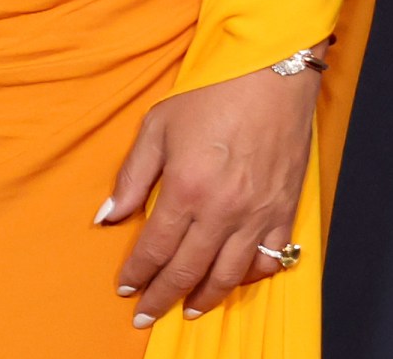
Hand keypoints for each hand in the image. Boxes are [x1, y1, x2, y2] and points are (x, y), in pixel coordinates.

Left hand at [100, 54, 321, 325]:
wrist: (271, 76)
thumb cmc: (212, 95)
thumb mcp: (157, 128)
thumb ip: (132, 177)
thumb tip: (107, 216)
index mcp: (186, 191)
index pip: (155, 248)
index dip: (138, 274)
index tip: (125, 289)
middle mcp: (223, 211)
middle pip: (189, 270)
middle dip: (164, 297)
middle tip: (146, 315)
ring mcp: (258, 215)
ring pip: (230, 274)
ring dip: (207, 296)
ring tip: (190, 308)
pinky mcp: (285, 210)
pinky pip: (271, 258)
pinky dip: (252, 276)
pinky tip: (236, 279)